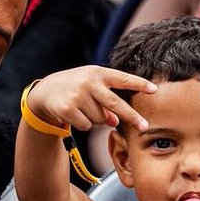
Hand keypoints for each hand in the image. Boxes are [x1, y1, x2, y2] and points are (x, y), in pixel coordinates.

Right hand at [25, 65, 155, 132]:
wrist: (45, 91)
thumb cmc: (75, 88)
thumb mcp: (92, 89)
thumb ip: (106, 101)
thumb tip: (115, 121)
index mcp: (99, 73)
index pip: (122, 78)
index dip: (139, 84)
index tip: (154, 90)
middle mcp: (89, 82)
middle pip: (115, 104)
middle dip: (131, 116)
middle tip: (145, 127)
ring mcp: (78, 95)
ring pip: (99, 119)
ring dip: (95, 119)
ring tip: (82, 108)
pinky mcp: (68, 108)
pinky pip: (86, 125)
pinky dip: (83, 124)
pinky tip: (74, 115)